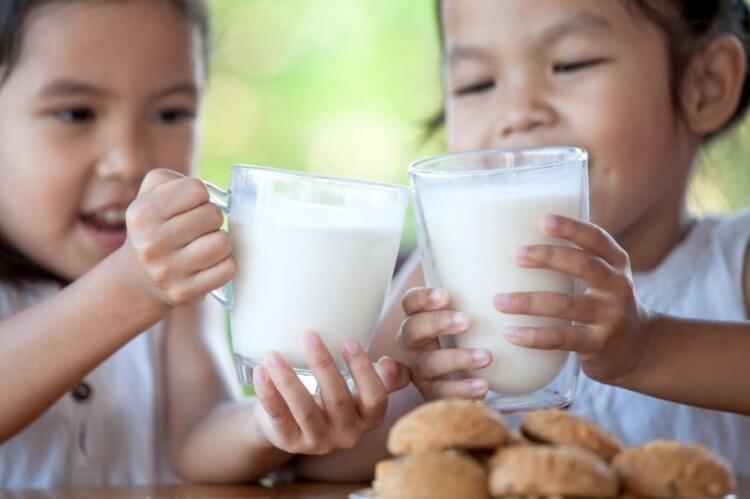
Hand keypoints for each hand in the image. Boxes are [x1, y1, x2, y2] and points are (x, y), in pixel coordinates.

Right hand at [121, 169, 235, 305]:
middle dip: (212, 218)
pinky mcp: (184, 293)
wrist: (139, 278)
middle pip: (213, 214)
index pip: (197, 189)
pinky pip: (227, 269)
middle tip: (199, 228)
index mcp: (141, 214)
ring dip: (221, 241)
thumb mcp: (149, 195)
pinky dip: (224, 264)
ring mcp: (167, 272)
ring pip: (222, 242)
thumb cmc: (155, 227)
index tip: (190, 207)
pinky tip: (209, 264)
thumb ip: (170, 179)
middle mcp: (150, 244)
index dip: (200, 196)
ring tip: (206, 244)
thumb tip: (204, 191)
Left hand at [252, 331, 409, 454]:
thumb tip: (390, 364)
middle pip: (337, 400)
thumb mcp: (360, 388)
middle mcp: (347, 434)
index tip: (349, 341)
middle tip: (309, 335)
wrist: (294, 424)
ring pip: (304, 410)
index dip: (364, 370)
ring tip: (274, 354)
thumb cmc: (333, 396)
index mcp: (368, 418)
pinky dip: (268, 394)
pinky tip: (261, 372)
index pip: (375, 398)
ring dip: (288, 380)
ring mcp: (317, 442)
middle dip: (323, 366)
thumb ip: (384, 376)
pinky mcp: (289, 442)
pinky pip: (278, 417)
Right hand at [398, 288, 490, 399]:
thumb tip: (507, 241)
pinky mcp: (435, 394)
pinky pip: (443, 393)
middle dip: (437, 324)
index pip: (410, 303)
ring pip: (428, 364)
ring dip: (456, 358)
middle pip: (412, 331)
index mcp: (419, 317)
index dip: (423, 298)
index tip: (446, 295)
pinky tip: (484, 385)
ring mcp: (422, 371)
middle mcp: (415, 344)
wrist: (477, 374)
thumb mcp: (470, 307)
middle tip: (467, 321)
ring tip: (487, 356)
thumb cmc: (472, 332)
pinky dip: (462, 389)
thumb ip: (476, 286)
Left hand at [495, 214, 651, 383]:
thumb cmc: (602, 302)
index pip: (597, 239)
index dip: (571, 228)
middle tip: (516, 254)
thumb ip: (573, 261)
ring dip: (529, 302)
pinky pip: (561, 338)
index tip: (543, 220)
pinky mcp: (598, 344)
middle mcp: (618, 286)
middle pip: (583, 266)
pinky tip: (510, 333)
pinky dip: (533, 335)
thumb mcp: (602, 277)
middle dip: (548, 257)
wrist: (638, 349)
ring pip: (566, 305)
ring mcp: (610, 317)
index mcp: (616, 263)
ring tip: (498, 301)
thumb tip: (513, 236)